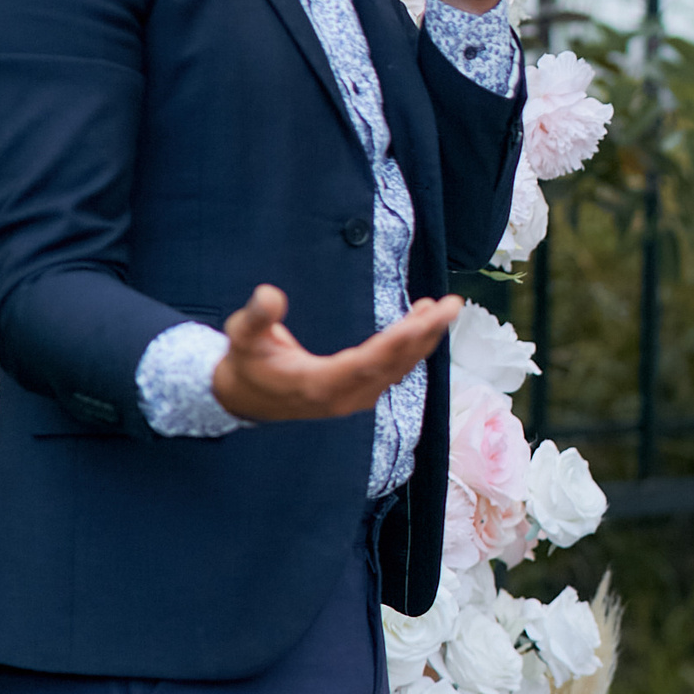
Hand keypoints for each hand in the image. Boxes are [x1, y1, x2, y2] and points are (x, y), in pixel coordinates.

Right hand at [210, 284, 461, 421]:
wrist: (244, 398)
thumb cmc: (245, 363)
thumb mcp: (242, 337)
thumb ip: (257, 318)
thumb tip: (269, 294)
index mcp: (318, 385)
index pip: (366, 363)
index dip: (396, 342)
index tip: (422, 320)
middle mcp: (344, 396)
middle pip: (394, 365)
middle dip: (425, 334)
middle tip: (452, 305)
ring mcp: (355, 397)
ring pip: (399, 368)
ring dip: (425, 338)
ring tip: (444, 306)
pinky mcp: (360, 392)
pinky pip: (395, 369)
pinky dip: (413, 346)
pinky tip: (424, 321)